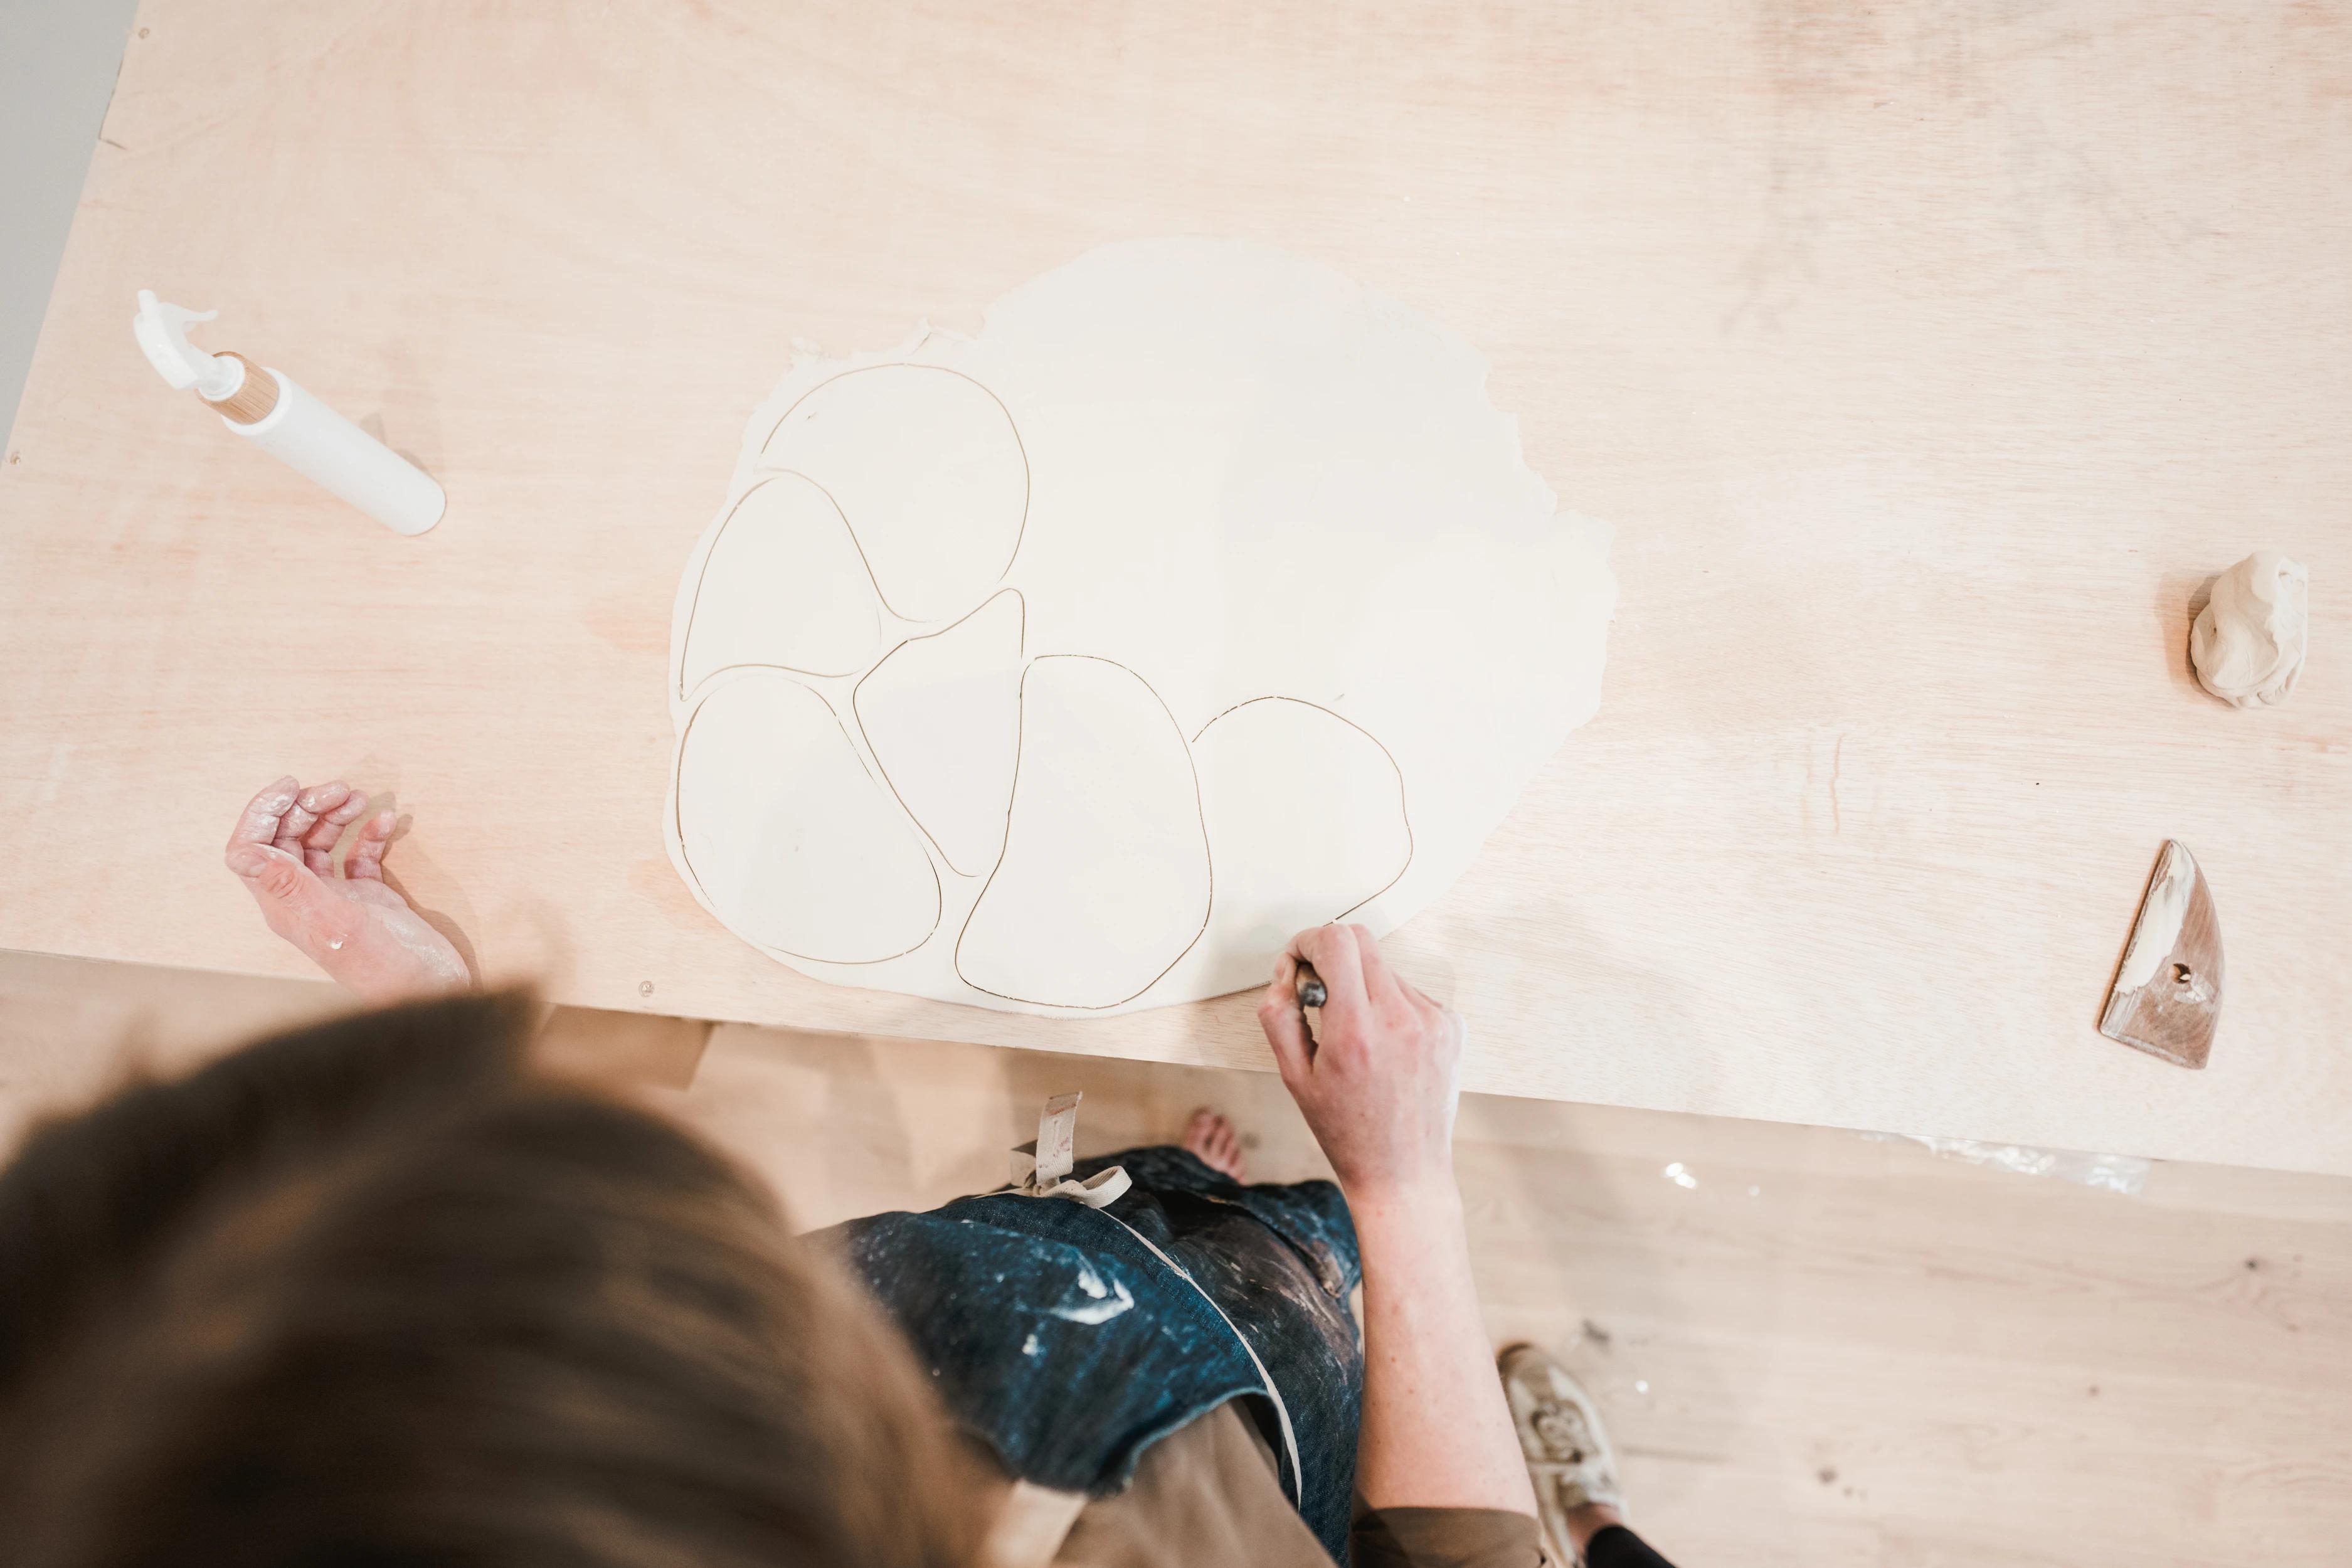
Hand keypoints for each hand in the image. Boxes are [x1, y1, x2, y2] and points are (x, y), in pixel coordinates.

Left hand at [224, 776, 470, 1001]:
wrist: (434, 993)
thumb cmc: (385, 966)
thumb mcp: (336, 921)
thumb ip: (289, 884)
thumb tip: (239, 853)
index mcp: (286, 906)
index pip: (252, 850)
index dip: (263, 813)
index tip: (292, 786)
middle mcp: (305, 900)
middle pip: (286, 840)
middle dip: (307, 808)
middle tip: (339, 789)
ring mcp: (337, 900)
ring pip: (321, 844)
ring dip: (335, 815)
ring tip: (358, 797)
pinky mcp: (369, 900)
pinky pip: (359, 856)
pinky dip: (369, 834)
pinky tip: (385, 821)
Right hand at [1257, 923, 1464, 1201]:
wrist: (1403, 1171)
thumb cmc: (1346, 1131)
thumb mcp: (1294, 1078)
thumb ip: (1279, 1016)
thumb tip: (1287, 974)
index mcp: (1357, 1033)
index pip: (1335, 942)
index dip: (1307, 941)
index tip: (1298, 964)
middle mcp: (1400, 1019)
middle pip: (1361, 940)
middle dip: (1330, 954)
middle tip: (1319, 993)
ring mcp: (1433, 1021)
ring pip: (1384, 967)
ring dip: (1361, 984)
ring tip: (1355, 1034)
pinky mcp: (1451, 1026)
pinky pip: (1409, 991)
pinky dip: (1389, 1005)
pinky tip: (1383, 1046)